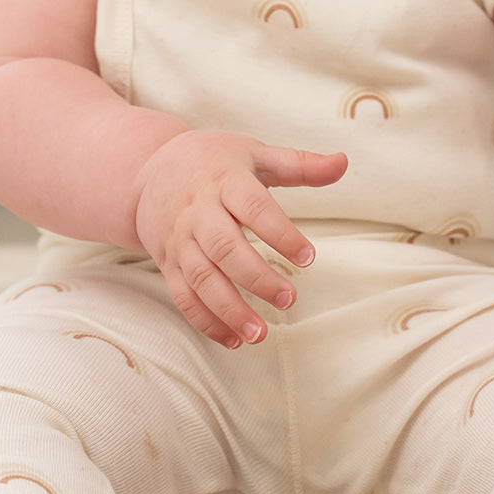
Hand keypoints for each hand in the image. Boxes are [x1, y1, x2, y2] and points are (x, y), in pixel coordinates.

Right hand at [132, 130, 347, 348]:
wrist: (149, 168)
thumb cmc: (214, 161)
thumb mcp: (255, 154)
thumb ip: (300, 164)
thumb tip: (343, 162)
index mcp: (225, 181)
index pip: (254, 208)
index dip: (281, 234)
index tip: (308, 258)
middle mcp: (199, 211)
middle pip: (225, 247)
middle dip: (256, 278)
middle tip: (288, 300)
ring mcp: (180, 239)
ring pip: (201, 277)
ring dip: (228, 309)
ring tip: (259, 334)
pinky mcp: (168, 261)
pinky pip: (182, 295)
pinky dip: (204, 320)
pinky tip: (232, 339)